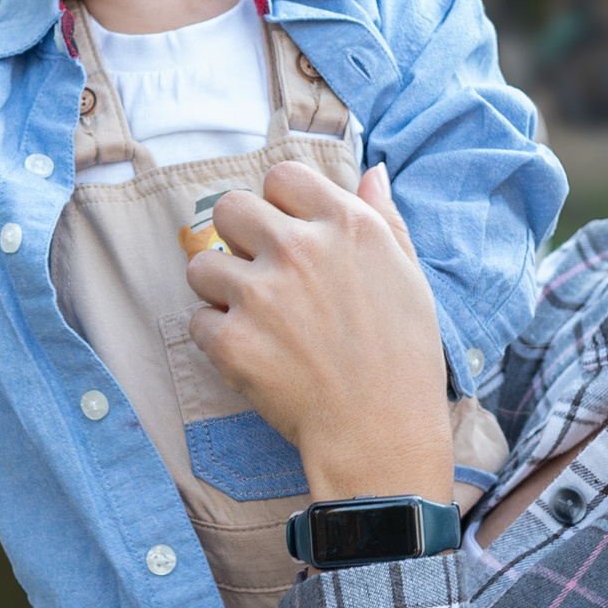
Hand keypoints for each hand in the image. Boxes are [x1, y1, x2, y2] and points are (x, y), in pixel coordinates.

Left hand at [186, 163, 454, 503]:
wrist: (382, 434)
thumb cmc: (404, 358)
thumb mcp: (408, 276)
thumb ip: (382, 218)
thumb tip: (372, 173)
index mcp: (346, 225)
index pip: (282, 176)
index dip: (279, 204)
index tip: (288, 234)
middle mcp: (299, 248)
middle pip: (229, 208)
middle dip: (238, 239)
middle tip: (261, 276)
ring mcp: (261, 294)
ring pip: (201, 265)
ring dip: (220, 290)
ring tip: (255, 321)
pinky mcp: (232, 340)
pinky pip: (198, 321)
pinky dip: (219, 341)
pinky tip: (256, 357)